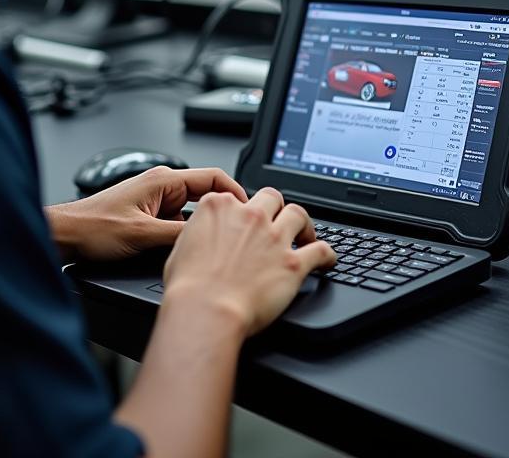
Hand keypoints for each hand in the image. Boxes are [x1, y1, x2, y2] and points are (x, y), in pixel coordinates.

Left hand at [45, 167, 247, 262]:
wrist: (65, 235)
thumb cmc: (93, 228)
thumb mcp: (142, 234)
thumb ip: (178, 236)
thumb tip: (208, 240)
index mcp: (163, 181)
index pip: (213, 178)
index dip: (236, 193)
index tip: (250, 210)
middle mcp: (161, 188)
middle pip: (206, 197)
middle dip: (222, 215)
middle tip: (238, 234)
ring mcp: (155, 203)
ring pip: (192, 214)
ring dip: (202, 229)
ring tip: (216, 247)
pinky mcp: (148, 217)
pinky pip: (177, 224)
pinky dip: (186, 236)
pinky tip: (188, 253)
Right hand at [162, 187, 335, 337]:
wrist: (206, 310)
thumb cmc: (189, 287)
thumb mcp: (180, 246)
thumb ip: (199, 231)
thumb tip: (205, 236)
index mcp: (220, 207)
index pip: (237, 196)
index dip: (242, 209)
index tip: (244, 221)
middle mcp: (250, 216)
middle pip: (272, 197)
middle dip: (276, 207)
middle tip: (277, 221)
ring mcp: (274, 237)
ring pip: (299, 214)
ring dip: (304, 224)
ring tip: (305, 234)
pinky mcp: (292, 262)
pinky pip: (320, 250)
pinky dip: (327, 254)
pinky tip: (328, 260)